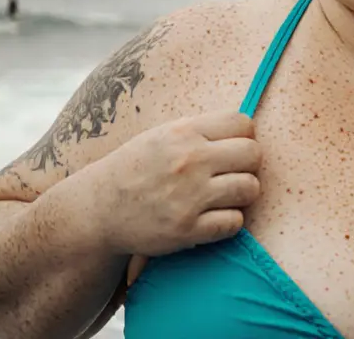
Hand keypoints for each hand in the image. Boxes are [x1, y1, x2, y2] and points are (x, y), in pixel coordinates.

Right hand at [78, 110, 261, 281]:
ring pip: (250, 189)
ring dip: (242, 195)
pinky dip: (229, 222)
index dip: (243, 137)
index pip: (243, 123)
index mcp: (184, 132)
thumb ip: (201, 131)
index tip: (231, 149)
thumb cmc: (136, 169)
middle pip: (253, 154)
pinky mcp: (187, 229)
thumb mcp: (162, 136)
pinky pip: (235, 223)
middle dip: (247, 165)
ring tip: (223, 197)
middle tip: (231, 174)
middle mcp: (189, 161)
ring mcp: (189, 196)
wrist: (99, 209)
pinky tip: (213, 218)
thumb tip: (247, 129)